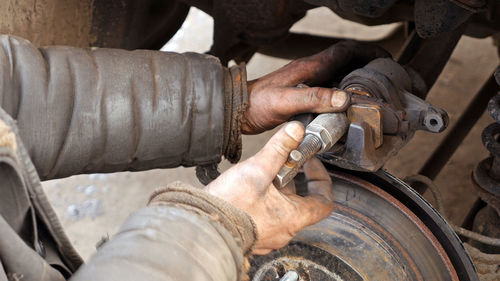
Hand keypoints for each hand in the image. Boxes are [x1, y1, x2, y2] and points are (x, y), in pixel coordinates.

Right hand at [205, 122, 333, 253]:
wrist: (202, 226)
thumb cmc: (229, 206)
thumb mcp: (257, 170)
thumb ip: (279, 148)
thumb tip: (295, 131)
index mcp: (292, 218)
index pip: (324, 203)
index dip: (322, 179)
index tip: (311, 164)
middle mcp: (283, 231)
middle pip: (301, 202)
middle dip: (294, 178)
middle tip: (284, 162)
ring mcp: (268, 236)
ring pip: (282, 208)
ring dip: (277, 189)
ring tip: (262, 171)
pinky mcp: (253, 236)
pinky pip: (266, 216)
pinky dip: (264, 200)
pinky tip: (248, 188)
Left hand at [242, 41, 389, 133]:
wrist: (236, 112)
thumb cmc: (255, 103)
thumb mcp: (285, 101)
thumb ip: (314, 98)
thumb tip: (344, 98)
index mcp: (309, 68)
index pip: (345, 52)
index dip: (368, 52)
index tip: (385, 59)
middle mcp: (310, 72)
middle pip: (346, 63)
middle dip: (367, 66)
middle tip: (385, 80)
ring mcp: (306, 83)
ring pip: (338, 77)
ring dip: (356, 81)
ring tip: (372, 95)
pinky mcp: (302, 96)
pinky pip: (328, 91)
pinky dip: (342, 96)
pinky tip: (346, 109)